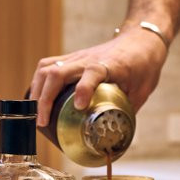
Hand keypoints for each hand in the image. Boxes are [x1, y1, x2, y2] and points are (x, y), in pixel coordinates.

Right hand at [29, 26, 167, 126]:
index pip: (92, 73)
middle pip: (57, 72)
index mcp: (109, 65)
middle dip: (45, 99)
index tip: (79, 107)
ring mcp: (77, 57)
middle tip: (43, 123)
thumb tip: (115, 138)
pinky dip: (37, 83)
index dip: (83, 89)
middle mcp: (88, 59)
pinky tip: (36, 99)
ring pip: (47, 69)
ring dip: (37, 92)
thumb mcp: (141, 92)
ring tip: (36, 115)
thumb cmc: (143, 66)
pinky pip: (46, 66)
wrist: (141, 40)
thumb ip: (126, 112)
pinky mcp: (70, 58)